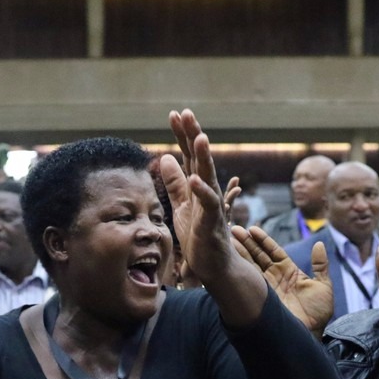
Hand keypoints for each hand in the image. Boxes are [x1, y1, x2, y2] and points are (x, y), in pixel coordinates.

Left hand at [159, 110, 268, 325]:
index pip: (189, 155)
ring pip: (209, 176)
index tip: (174, 114)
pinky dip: (202, 191)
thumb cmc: (199, 237)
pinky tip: (194, 179)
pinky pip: (210, 204)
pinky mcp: (213, 222)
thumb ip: (175, 183)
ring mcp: (212, 205)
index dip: (182, 135)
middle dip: (193, 135)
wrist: (213, 266)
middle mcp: (207, 190)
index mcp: (197, 185)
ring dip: (204, 157)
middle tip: (186, 113)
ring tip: (199, 136)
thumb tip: (165, 158)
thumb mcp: (181, 206)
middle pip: (200, 158)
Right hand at [232, 225, 333, 335]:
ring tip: (229, 239)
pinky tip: (232, 258)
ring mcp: (266, 286)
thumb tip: (319, 244)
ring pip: (251, 264)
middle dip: (246, 242)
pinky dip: (241, 268)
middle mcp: (274, 277)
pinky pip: (250, 278)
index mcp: (289, 271)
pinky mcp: (261, 294)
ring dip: (240, 252)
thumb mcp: (323, 286)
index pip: (273, 251)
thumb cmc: (319, 312)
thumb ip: (320, 265)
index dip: (262, 240)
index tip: (252, 229)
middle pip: (258, 255)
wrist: (310, 332)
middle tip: (234, 230)